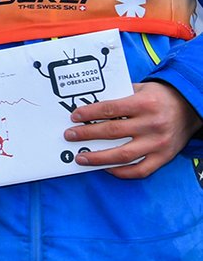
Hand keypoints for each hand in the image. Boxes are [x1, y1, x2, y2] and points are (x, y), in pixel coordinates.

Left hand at [66, 82, 201, 178]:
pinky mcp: (164, 157)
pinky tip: (106, 169)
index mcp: (144, 104)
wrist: (191, 108)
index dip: (89, 114)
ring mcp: (158, 143)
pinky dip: (121, 172)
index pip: (109, 109)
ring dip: (98, 158)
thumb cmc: (160, 97)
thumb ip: (118, 96)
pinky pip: (140, 170)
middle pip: (112, 132)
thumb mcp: (140, 89)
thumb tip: (90, 105)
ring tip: (81, 157)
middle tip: (70, 136)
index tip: (74, 117)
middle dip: (87, 134)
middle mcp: (152, 124)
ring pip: (123, 155)